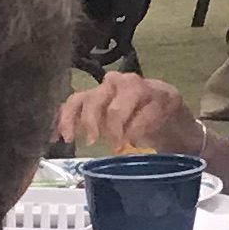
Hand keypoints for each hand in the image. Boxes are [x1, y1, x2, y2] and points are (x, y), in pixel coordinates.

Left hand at [58, 72, 206, 156]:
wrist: (173, 115)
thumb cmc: (135, 118)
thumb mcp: (108, 122)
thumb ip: (86, 123)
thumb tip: (55, 136)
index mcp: (100, 91)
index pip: (76, 99)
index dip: (67, 119)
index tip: (66, 139)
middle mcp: (116, 83)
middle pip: (94, 100)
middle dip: (91, 124)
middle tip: (94, 143)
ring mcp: (140, 87)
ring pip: (116, 108)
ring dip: (114, 131)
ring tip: (119, 145)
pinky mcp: (162, 96)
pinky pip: (143, 116)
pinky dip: (136, 132)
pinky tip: (136, 140)